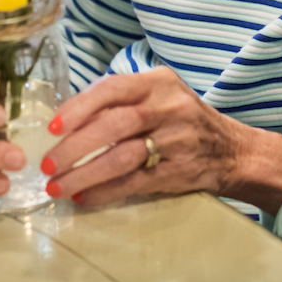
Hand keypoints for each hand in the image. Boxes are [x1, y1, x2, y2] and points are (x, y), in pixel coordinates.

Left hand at [40, 67, 281, 212]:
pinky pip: (134, 183)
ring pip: (121, 158)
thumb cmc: (184, 119)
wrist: (233, 151)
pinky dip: (105, 192)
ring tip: (58, 187)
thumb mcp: (161, 95)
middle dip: (74, 147)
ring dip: (84, 175)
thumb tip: (69, 118)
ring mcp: (174, 141)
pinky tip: (85, 198)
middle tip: (48, 163)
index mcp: (158, 83)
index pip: (112, 89)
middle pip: (113, 125)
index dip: (78, 108)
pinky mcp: (176, 172)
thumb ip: (123, 100)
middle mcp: (167, 108)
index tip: (52, 128)